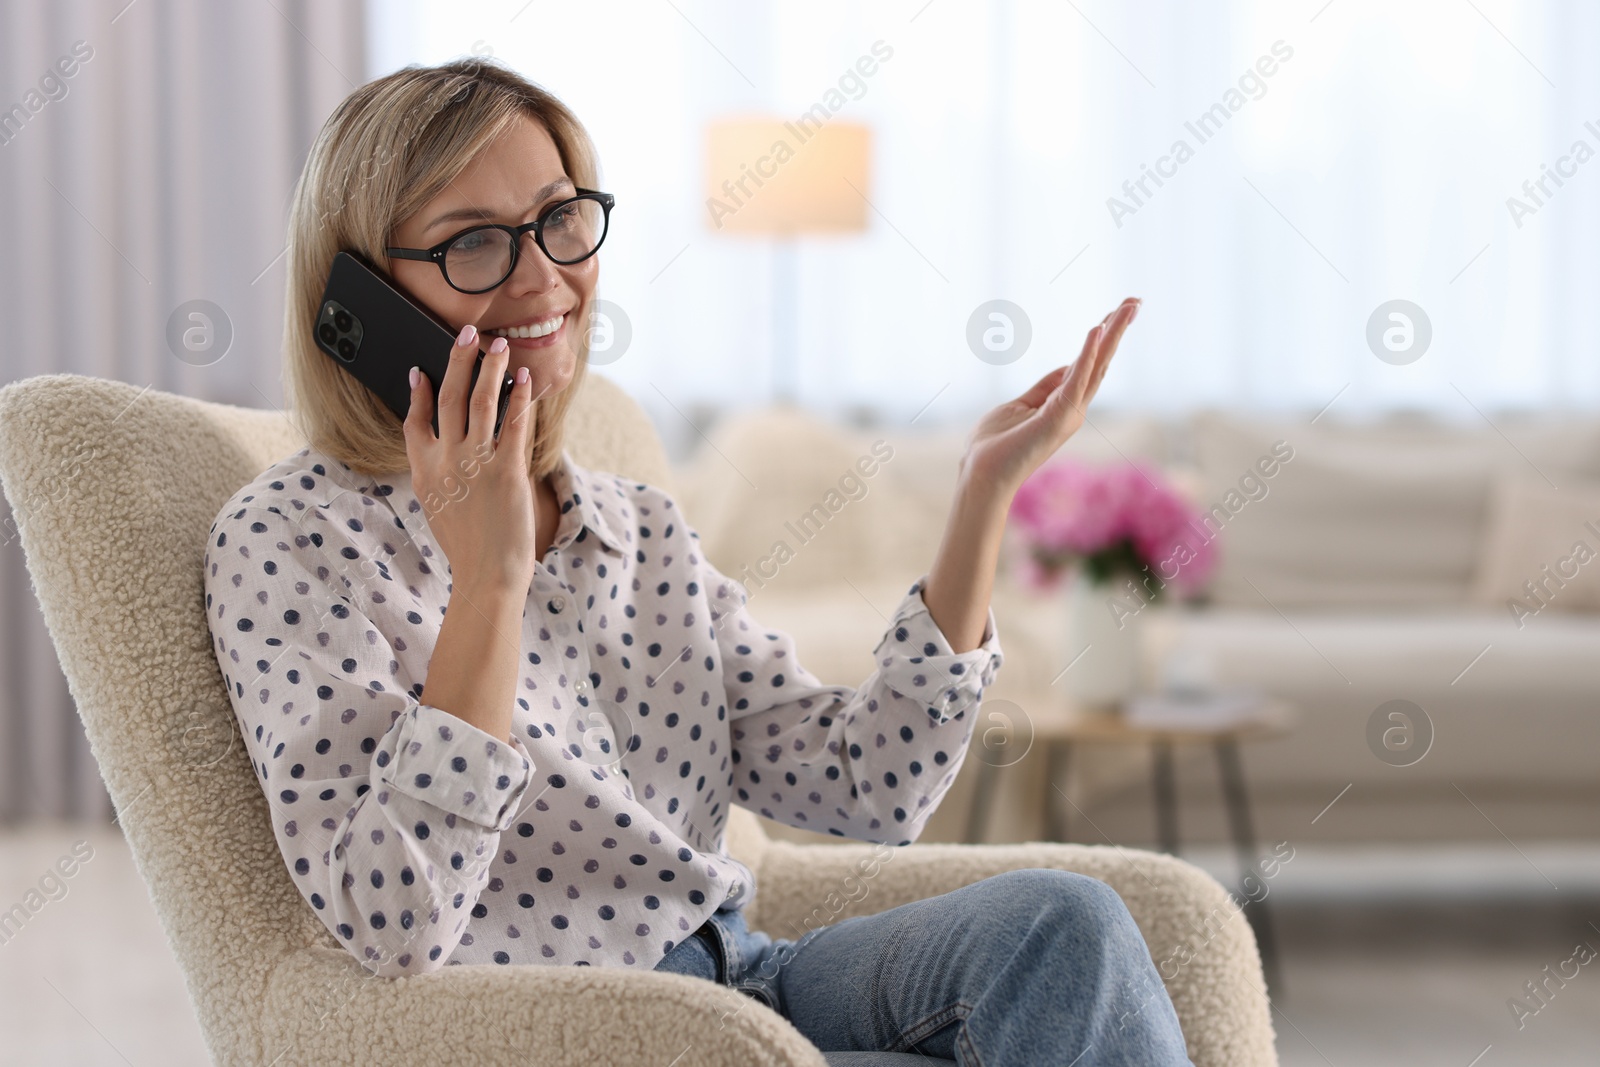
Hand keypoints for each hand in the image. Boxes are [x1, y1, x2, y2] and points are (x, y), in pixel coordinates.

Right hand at [403, 324, 541, 595]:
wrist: (488, 576)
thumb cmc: (469, 547)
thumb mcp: (439, 508)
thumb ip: (437, 474)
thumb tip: (442, 449)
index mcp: (424, 471)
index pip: (414, 421)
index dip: (416, 392)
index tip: (420, 369)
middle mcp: (445, 462)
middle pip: (449, 398)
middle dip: (459, 360)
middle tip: (469, 333)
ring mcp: (475, 464)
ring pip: (481, 402)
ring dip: (490, 369)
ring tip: (499, 346)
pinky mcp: (506, 471)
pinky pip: (512, 424)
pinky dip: (518, 397)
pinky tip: (523, 379)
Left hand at [958, 296, 1139, 497]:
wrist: (982, 475)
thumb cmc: (996, 445)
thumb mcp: (1021, 406)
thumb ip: (1044, 388)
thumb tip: (1064, 368)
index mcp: (1064, 405)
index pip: (1088, 364)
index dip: (1102, 337)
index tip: (1116, 311)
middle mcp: (1074, 408)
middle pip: (1101, 361)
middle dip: (1118, 329)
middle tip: (1135, 300)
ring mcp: (1069, 414)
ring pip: (1096, 366)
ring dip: (1112, 334)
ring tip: (1128, 306)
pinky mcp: (1058, 418)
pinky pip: (1075, 380)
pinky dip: (1087, 355)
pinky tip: (1097, 330)